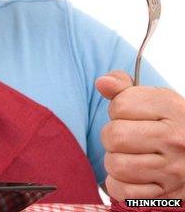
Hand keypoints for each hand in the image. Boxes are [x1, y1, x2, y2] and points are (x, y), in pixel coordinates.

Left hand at [96, 71, 184, 199]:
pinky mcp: (166, 194)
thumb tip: (102, 82)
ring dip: (115, 161)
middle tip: (125, 139)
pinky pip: (123, 191)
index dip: (117, 109)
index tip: (129, 115)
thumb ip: (123, 87)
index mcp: (172, 109)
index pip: (120, 105)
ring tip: (129, 157)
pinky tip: (131, 176)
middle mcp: (176, 139)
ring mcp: (174, 169)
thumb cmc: (169, 125)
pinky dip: (119, 185)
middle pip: (115, 136)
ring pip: (116, 165)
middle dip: (111, 137)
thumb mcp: (153, 100)